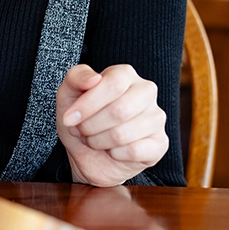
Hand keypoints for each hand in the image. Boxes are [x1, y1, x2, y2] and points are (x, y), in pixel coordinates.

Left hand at [55, 64, 168, 186]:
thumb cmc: (81, 120)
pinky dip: (115, 154)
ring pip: (125, 134)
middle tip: (80, 131)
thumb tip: (94, 78)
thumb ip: (76, 78)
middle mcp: (146, 92)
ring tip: (94, 140)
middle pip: (120, 110)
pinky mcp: (160, 143)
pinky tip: (112, 150)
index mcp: (125, 74)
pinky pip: (135, 151)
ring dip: (99, 141)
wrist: (88, 155)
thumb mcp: (68, 96)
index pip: (113, 84)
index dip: (88, 104)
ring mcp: (156, 117)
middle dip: (91, 126)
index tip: (69, 118)